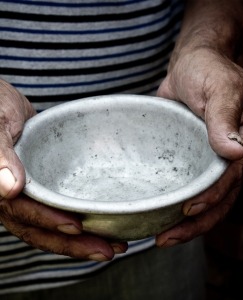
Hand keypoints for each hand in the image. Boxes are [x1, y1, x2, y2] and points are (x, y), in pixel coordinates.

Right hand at [0, 79, 126, 259]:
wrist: (4, 104)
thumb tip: (9, 188)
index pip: (22, 213)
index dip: (48, 221)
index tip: (76, 227)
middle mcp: (12, 197)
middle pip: (41, 229)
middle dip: (73, 244)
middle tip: (107, 251)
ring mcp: (30, 194)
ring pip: (53, 224)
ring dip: (81, 239)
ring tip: (114, 245)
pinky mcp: (46, 187)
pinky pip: (61, 208)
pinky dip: (80, 219)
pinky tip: (102, 224)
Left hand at [155, 48, 242, 246]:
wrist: (191, 65)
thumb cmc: (207, 70)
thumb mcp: (218, 87)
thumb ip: (225, 118)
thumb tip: (235, 151)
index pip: (233, 176)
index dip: (212, 196)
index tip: (187, 210)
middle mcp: (234, 154)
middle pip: (222, 197)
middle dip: (197, 222)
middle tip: (166, 238)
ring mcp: (213, 159)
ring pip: (206, 198)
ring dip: (187, 222)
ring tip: (161, 237)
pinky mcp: (194, 158)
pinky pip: (190, 185)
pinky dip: (178, 202)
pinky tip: (161, 215)